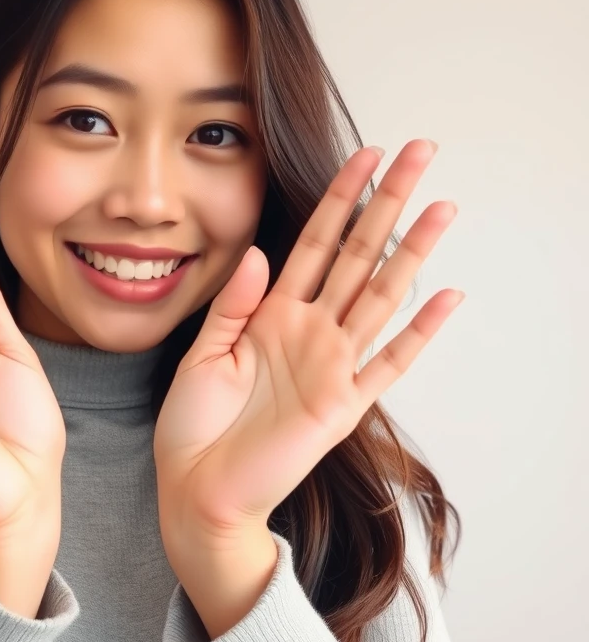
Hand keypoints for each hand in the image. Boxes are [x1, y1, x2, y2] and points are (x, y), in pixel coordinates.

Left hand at [154, 139, 460, 552]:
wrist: (196, 488)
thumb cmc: (194, 425)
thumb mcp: (203, 353)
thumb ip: (235, 303)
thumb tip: (262, 253)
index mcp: (271, 315)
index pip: (313, 243)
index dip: (339, 199)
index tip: (365, 155)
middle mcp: (308, 332)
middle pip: (356, 256)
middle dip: (386, 204)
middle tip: (420, 153)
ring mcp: (330, 366)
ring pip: (379, 296)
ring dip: (411, 253)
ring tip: (441, 207)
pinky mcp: (342, 405)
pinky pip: (388, 363)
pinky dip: (418, 332)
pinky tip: (446, 296)